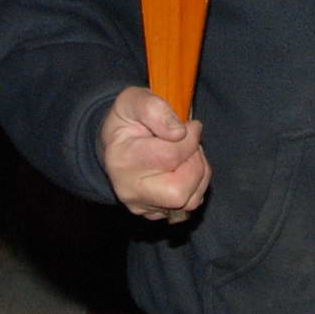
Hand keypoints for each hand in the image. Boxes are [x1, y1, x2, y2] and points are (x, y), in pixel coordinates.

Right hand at [100, 86, 211, 220]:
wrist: (115, 143)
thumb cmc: (128, 119)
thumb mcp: (135, 100)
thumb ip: (155, 109)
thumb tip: (179, 132)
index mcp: (122, 159)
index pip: (170, 157)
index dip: (190, 138)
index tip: (190, 125)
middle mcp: (128, 190)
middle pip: (179, 191)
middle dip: (195, 163)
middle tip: (190, 144)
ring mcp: (141, 206)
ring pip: (189, 201)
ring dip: (199, 174)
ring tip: (188, 155)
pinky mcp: (153, 213)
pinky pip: (187, 206)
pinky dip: (194, 185)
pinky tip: (183, 168)